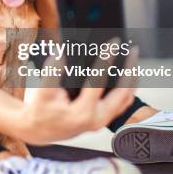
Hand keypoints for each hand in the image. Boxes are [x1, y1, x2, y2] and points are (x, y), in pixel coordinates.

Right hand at [16, 41, 137, 144]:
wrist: (38, 130)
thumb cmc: (40, 111)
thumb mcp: (41, 93)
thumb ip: (51, 73)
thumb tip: (60, 54)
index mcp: (82, 113)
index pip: (99, 81)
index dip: (106, 59)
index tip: (114, 43)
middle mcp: (97, 119)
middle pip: (123, 92)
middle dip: (130, 68)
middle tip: (133, 49)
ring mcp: (102, 121)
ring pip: (126, 98)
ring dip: (131, 78)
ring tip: (133, 58)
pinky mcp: (102, 119)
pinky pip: (122, 103)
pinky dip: (126, 87)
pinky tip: (127, 74)